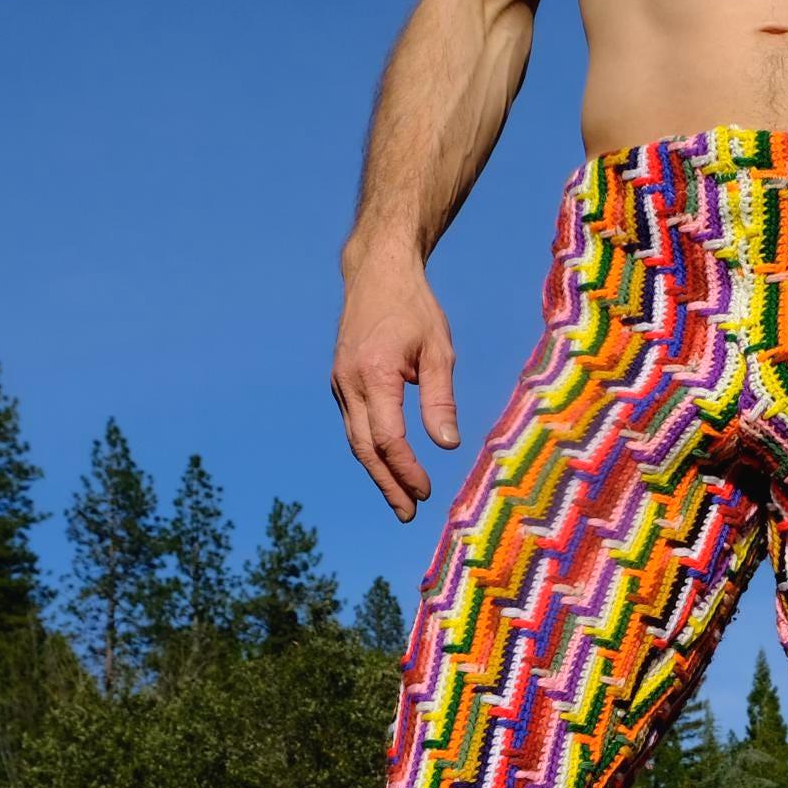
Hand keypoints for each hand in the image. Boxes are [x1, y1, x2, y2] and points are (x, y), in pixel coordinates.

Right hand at [332, 242, 460, 520]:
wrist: (375, 273)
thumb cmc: (414, 309)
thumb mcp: (438, 350)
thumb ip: (440, 400)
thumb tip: (447, 445)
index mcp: (375, 374)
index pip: (389, 438)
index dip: (407, 470)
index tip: (427, 491)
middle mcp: (349, 383)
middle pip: (366, 449)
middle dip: (388, 485)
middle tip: (409, 514)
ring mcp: (340, 383)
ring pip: (356, 441)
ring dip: (377, 473)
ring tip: (400, 501)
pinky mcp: (340, 383)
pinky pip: (354, 426)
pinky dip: (370, 451)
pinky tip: (388, 467)